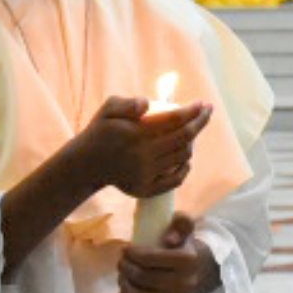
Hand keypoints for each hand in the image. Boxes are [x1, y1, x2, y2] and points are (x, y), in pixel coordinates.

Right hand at [74, 95, 209, 200]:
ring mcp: (145, 174)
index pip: (174, 120)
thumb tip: (149, 104)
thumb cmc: (100, 131)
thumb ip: (129, 103)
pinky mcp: (145, 189)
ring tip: (191, 132)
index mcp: (135, 133)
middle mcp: (142, 155)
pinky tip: (186, 158)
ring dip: (192, 143)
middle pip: (184, 138)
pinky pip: (175, 180)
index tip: (203, 104)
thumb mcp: (108, 109)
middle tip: (207, 112)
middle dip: (200, 122)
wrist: (86, 163)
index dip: (193, 111)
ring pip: (182, 157)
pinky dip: (185, 168)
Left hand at [116, 221, 219, 292]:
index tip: (125, 250)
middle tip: (121, 261)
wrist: (200, 275)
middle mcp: (184, 285)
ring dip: (123, 283)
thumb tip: (168, 240)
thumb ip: (180, 222)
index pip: (147, 258)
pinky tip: (129, 288)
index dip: (130, 253)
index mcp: (187, 261)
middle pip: (139, 277)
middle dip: (124, 267)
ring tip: (123, 275)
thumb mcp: (185, 229)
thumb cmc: (184, 249)